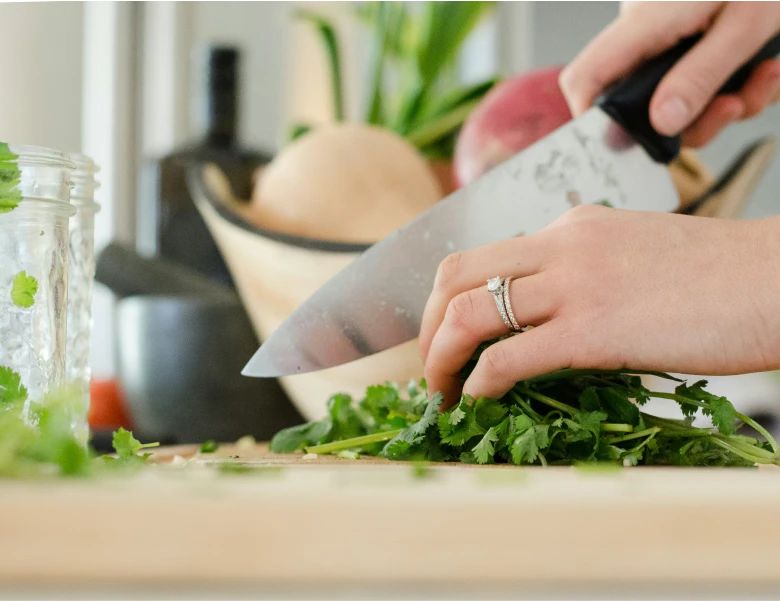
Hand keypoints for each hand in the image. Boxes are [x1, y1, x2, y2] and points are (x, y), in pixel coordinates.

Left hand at [419, 206, 779, 407]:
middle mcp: (561, 245)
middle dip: (426, 325)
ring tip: (440, 393)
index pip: (483, 256)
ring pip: (469, 312)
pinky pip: (510, 357)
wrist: (779, 281)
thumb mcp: (635, 257)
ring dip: (440, 358)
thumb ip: (584, 277)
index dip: (449, 300)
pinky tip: (479, 401)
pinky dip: (480, 382)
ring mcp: (575, 284)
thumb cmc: (719, 279)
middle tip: (429, 367)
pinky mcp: (595, 329)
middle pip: (455, 274)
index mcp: (571, 227)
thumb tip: (545, 322)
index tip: (446, 337)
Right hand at [560, 0, 779, 146]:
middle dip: (697, 120)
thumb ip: (701, 76)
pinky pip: (696, 79)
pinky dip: (733, 83)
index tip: (626, 145)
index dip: (592, 120)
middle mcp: (644, 32)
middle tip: (737, 105)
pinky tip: (761, 66)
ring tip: (764, 76)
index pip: (585, 79)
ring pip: (675, 98)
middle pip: (641, 103)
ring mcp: (664, 35)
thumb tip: (663, 124)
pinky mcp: (685, 36)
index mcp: (644, 23)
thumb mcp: (745, 24)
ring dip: (726, 102)